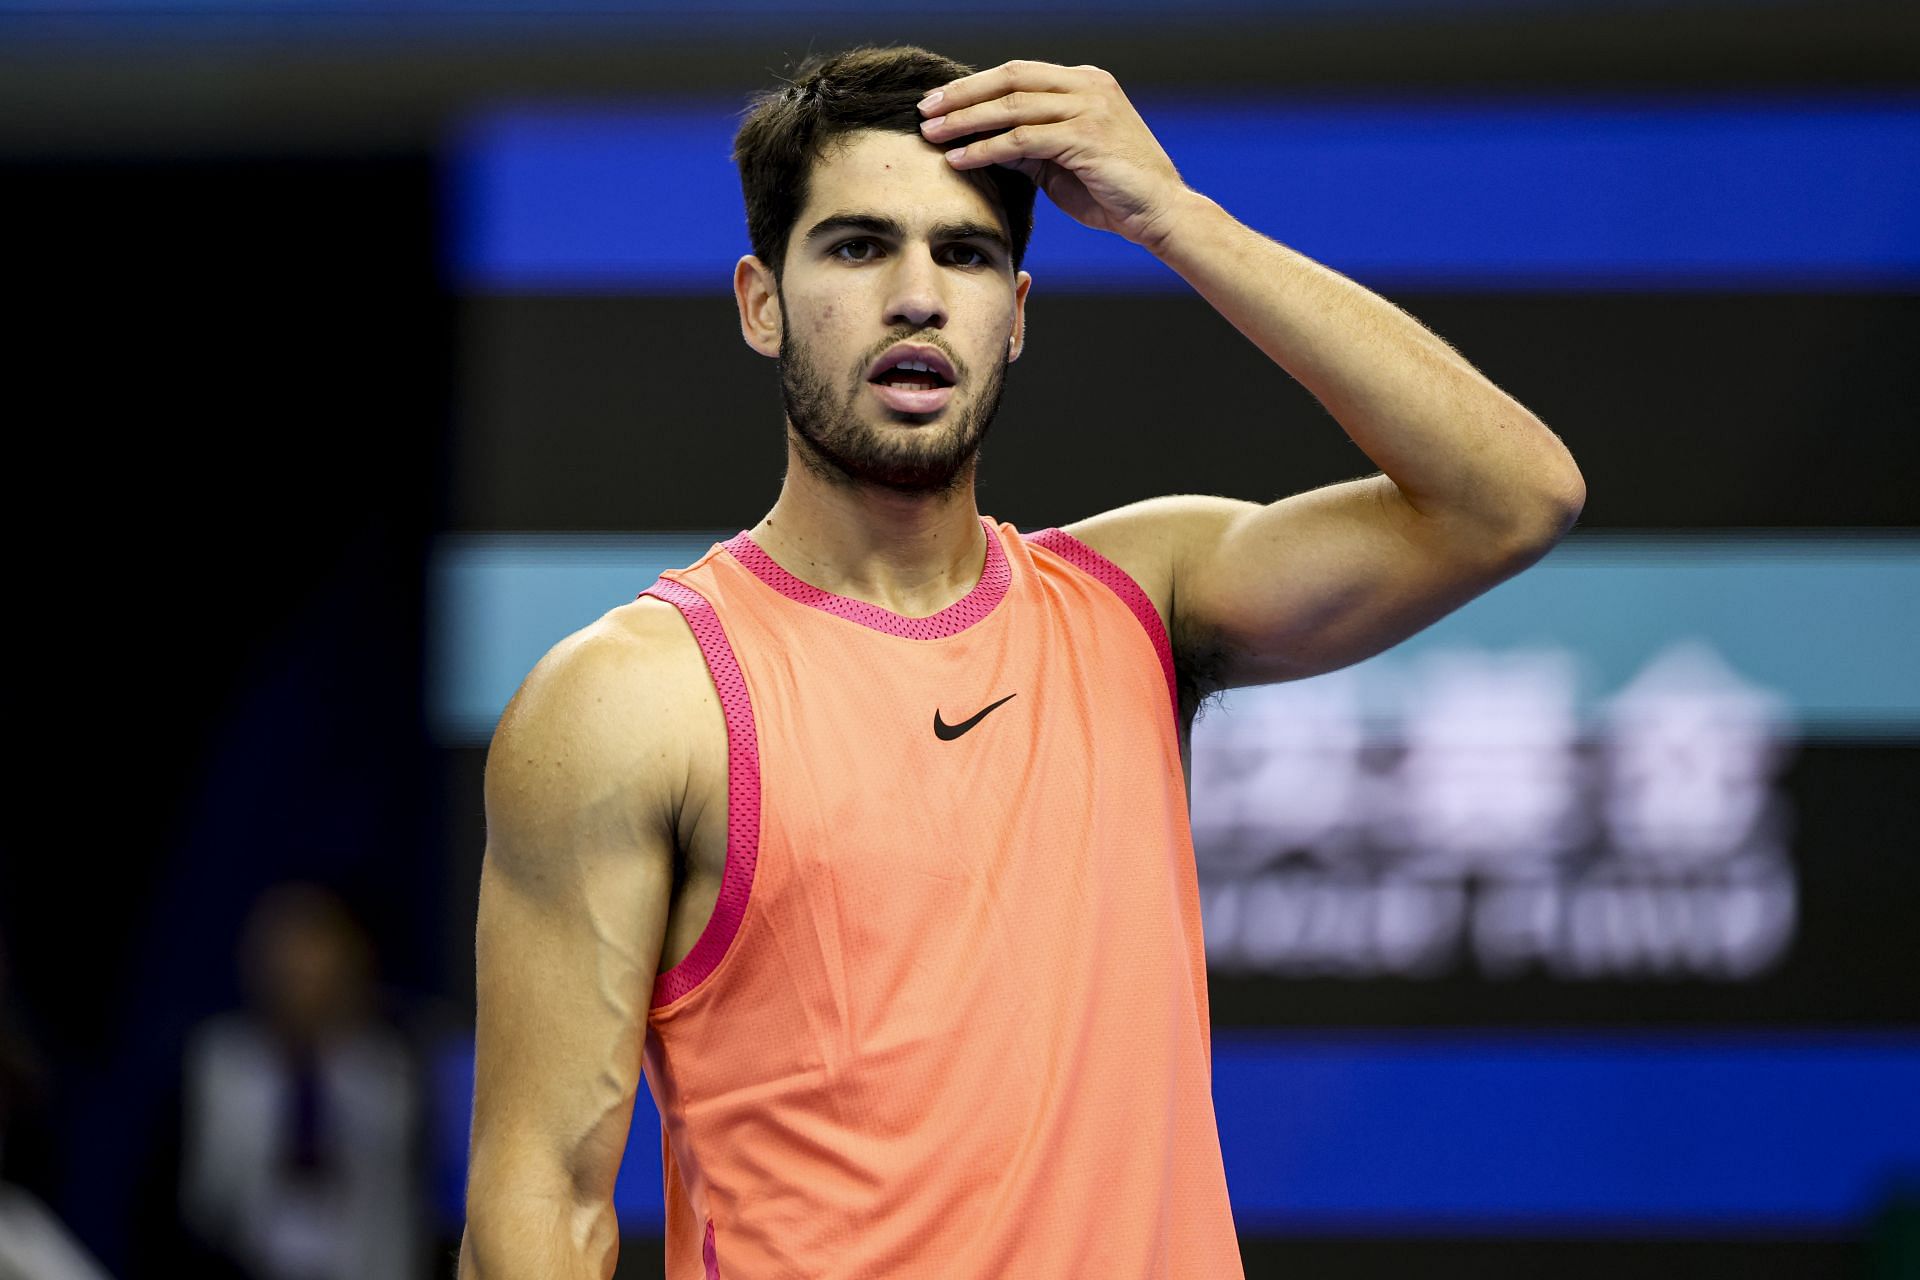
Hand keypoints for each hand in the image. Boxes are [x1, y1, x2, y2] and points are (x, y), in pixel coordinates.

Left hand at [918, 60, 1190, 253]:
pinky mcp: (1085, 137)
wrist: (1160, 213)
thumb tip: (982, 140)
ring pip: (1012, 106)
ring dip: (966, 120)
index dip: (975, 85)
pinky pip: (1023, 139)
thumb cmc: (1112, 191)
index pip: (1018, 73)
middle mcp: (1088, 86)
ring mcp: (1089, 108)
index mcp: (1085, 82)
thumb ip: (1029, 144)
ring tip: (932, 134)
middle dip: (962, 95)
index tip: (940, 101)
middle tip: (925, 110)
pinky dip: (987, 148)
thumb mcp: (1062, 161)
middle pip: (1010, 79)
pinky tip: (960, 158)